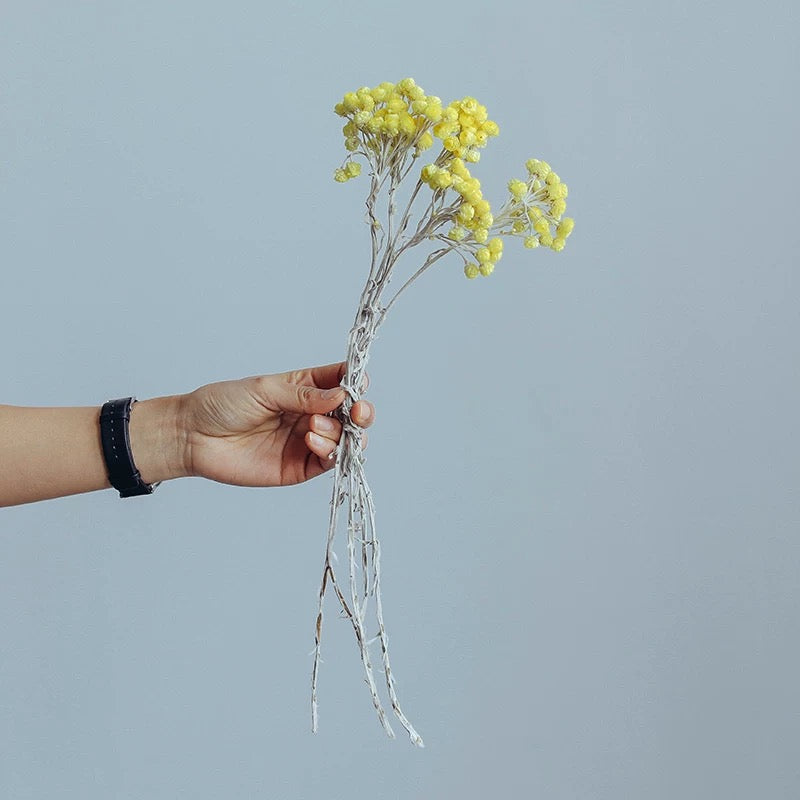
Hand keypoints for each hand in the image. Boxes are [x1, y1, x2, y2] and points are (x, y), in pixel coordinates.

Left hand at [180, 362, 373, 486]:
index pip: (341, 382)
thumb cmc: (222, 404)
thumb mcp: (265, 389)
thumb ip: (303, 395)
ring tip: (313, 427)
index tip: (358, 384)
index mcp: (304, 388)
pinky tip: (311, 441)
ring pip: (345, 439)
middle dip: (361, 412)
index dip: (355, 382)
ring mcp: (307, 441)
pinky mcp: (299, 466)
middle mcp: (310, 414)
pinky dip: (329, 451)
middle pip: (352, 414)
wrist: (193, 436)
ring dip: (340, 432)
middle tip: (357, 411)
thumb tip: (341, 395)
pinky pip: (328, 461)